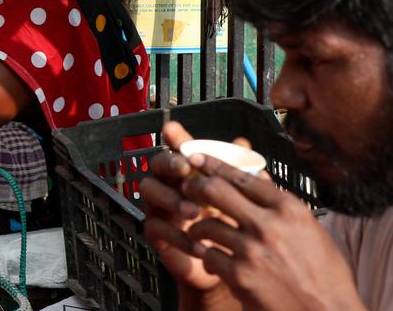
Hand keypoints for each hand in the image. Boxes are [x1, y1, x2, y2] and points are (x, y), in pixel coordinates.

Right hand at [142, 122, 227, 295]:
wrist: (227, 263)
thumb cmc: (233, 223)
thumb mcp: (243, 199)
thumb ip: (242, 173)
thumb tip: (243, 145)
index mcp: (190, 171)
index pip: (180, 148)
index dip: (174, 137)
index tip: (172, 129)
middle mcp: (169, 183)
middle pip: (157, 164)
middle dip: (169, 163)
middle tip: (184, 170)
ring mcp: (158, 206)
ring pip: (149, 191)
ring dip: (171, 198)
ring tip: (194, 212)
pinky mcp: (155, 232)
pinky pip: (156, 227)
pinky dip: (177, 235)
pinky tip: (199, 245)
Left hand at [177, 147, 364, 310]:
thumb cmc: (325, 275)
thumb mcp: (311, 231)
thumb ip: (282, 206)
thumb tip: (258, 177)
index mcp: (289, 209)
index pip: (242, 176)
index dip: (214, 165)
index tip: (197, 157)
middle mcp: (269, 225)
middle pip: (215, 190)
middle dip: (195, 187)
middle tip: (186, 189)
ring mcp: (252, 250)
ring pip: (205, 224)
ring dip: (197, 228)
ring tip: (197, 232)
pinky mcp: (240, 276)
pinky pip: (209, 256)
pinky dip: (207, 258)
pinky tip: (213, 261)